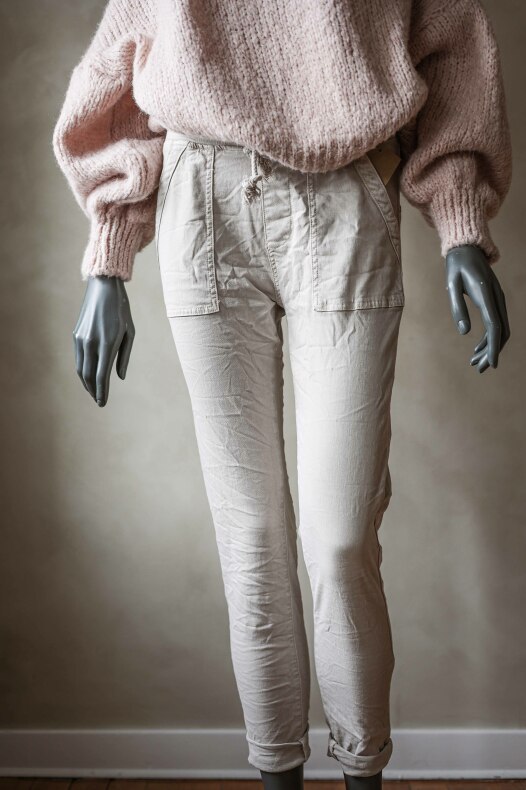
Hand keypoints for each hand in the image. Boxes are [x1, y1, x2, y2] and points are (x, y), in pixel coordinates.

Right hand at [73, 275, 134, 405]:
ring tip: (93, 392)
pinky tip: (88, 376)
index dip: (102, 392)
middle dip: (93, 391)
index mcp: (107, 343)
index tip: (102, 403)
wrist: (103, 288)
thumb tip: (119, 377)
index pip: (101, 375)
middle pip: (88, 376)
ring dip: (86, 383)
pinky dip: (82, 370)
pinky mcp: (75, 335)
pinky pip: (78, 358)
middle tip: (99, 402)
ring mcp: (81, 339)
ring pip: (80, 369)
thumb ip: (124, 356)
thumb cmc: (121, 310)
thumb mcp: (130, 332)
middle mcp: (91, 343)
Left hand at [445, 244, 509, 372]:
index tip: (491, 364)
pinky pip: (497, 323)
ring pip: (501, 329)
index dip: (494, 346)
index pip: (494, 326)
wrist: (467, 249)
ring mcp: (498, 300)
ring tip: (474, 362)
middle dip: (491, 352)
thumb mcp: (451, 285)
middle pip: (501, 331)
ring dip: (490, 347)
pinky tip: (477, 348)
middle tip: (477, 368)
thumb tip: (464, 332)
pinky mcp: (495, 301)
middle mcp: (497, 298)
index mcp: (485, 294)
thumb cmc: (456, 266)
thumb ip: (457, 307)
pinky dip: (489, 338)